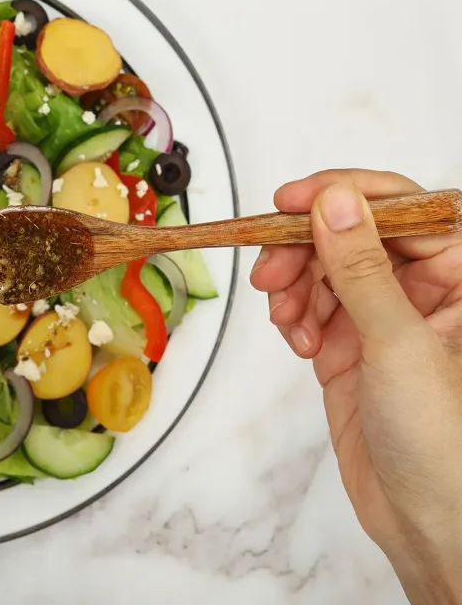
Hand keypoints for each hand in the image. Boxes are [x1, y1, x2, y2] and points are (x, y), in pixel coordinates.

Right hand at [250, 170, 461, 602]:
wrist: (425, 520)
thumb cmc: (443, 442)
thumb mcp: (400, 344)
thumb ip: (362, 269)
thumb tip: (336, 202)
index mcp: (459, 277)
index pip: (400, 208)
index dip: (345, 195)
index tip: (292, 200)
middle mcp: (423, 290)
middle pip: (348, 234)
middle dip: (304, 247)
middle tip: (272, 269)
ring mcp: (382, 318)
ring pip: (321, 269)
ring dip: (293, 285)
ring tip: (285, 316)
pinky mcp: (349, 346)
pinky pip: (309, 307)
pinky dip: (292, 316)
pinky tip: (296, 340)